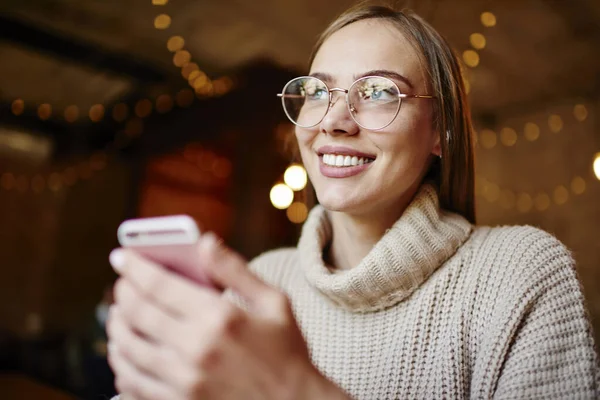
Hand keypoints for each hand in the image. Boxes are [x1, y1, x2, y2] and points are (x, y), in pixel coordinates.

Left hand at [107, 233, 348, 399]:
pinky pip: (133, 384)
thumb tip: (204, 242)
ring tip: (117, 315)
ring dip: (116, 328)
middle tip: (121, 284)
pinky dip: (121, 366)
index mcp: (220, 318)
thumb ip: (235, 270)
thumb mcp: (273, 303)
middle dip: (122, 293)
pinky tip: (124, 354)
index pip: (160, 285)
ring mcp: (184, 381)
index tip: (121, 256)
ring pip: (128, 350)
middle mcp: (196, 349)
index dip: (134, 267)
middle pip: (138, 314)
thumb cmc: (286, 352)